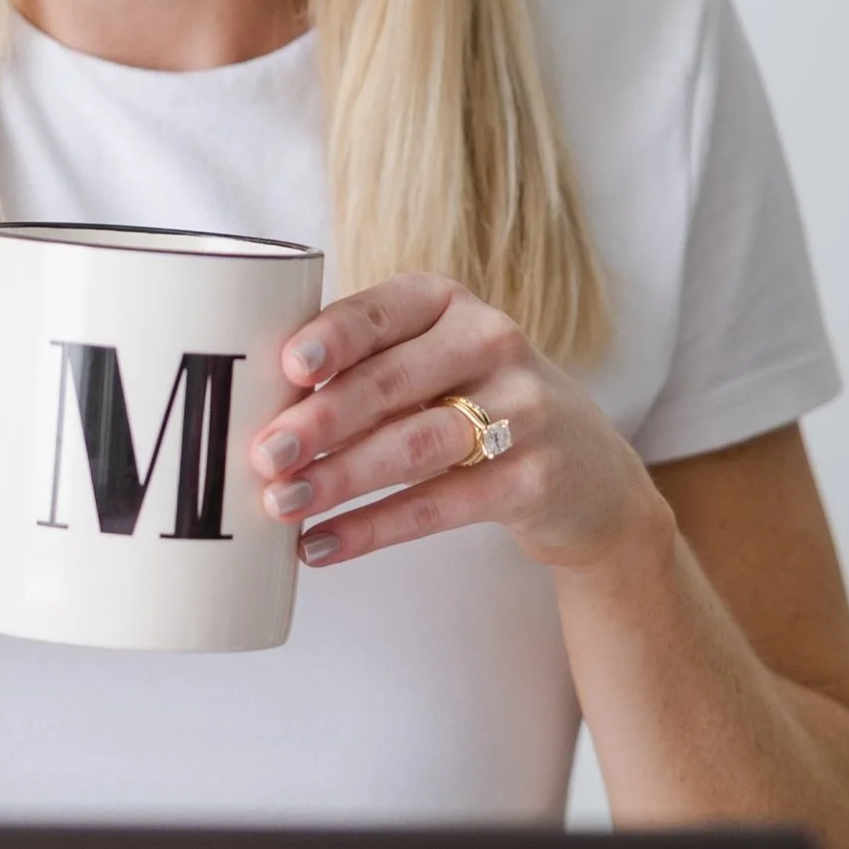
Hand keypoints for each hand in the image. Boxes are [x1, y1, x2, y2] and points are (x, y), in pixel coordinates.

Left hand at [247, 273, 667, 572]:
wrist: (590, 474)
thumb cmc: (475, 403)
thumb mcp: (433, 363)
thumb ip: (362, 368)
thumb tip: (258, 409)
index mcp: (448, 302)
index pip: (382, 310)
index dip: (334, 336)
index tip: (287, 365)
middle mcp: (492, 341)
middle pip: (392, 381)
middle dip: (321, 420)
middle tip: (263, 454)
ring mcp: (522, 408)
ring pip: (413, 445)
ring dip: (340, 478)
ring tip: (281, 504)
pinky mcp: (535, 477)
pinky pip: (440, 504)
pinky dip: (374, 528)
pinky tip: (322, 546)